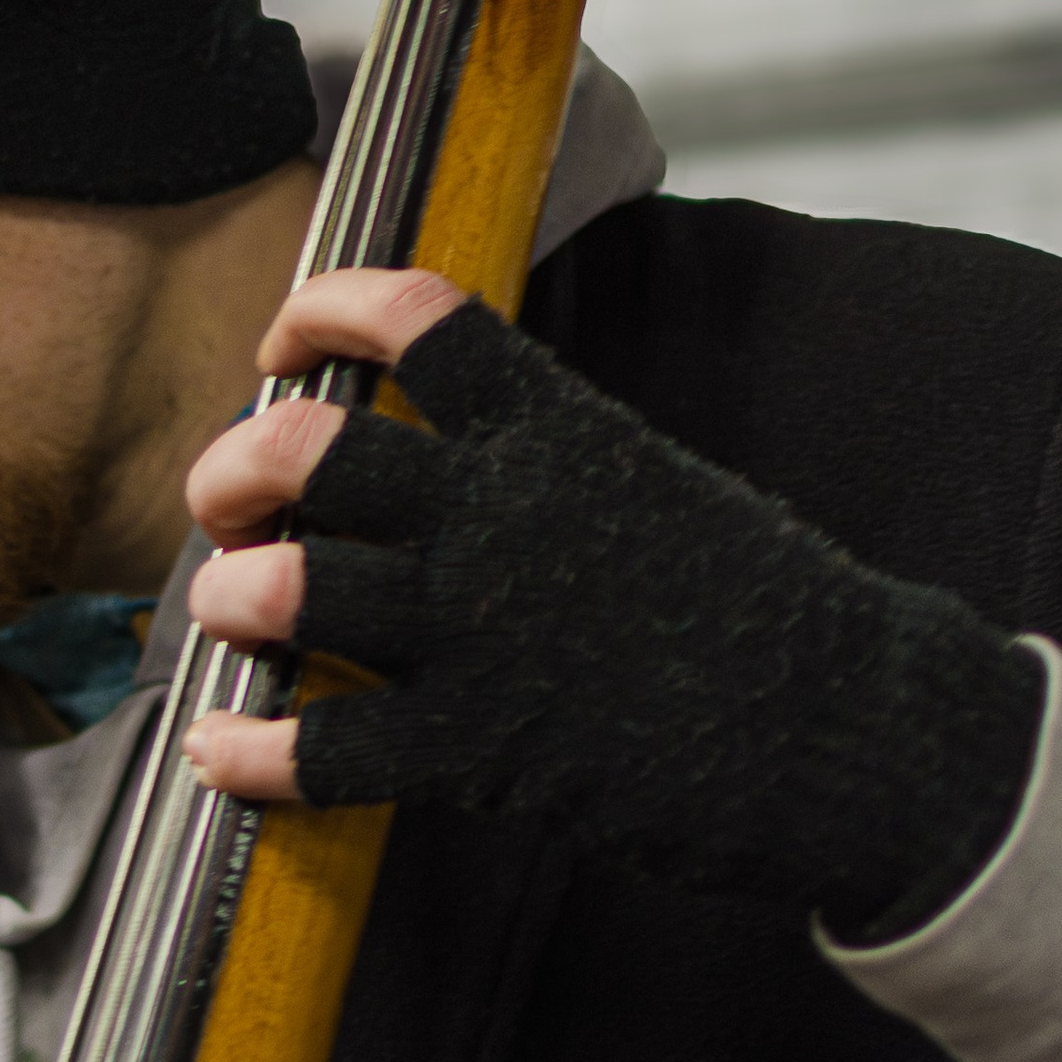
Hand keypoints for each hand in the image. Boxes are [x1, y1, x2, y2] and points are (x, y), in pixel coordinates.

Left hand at [179, 274, 1045, 940]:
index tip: (284, 339)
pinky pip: (328, 747)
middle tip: (226, 498)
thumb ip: (547, 464)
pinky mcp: (482, 745)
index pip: (417, 319)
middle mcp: (503, 514)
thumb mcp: (653, 485)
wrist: (845, 725)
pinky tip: (216, 751)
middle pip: (315, 451)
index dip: (324, 309)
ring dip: (234, 594)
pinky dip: (254, 752)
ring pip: (296, 588)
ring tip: (227, 606)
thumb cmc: (760, 610)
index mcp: (556, 430)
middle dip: (240, 465)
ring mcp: (485, 629)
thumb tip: (453, 466)